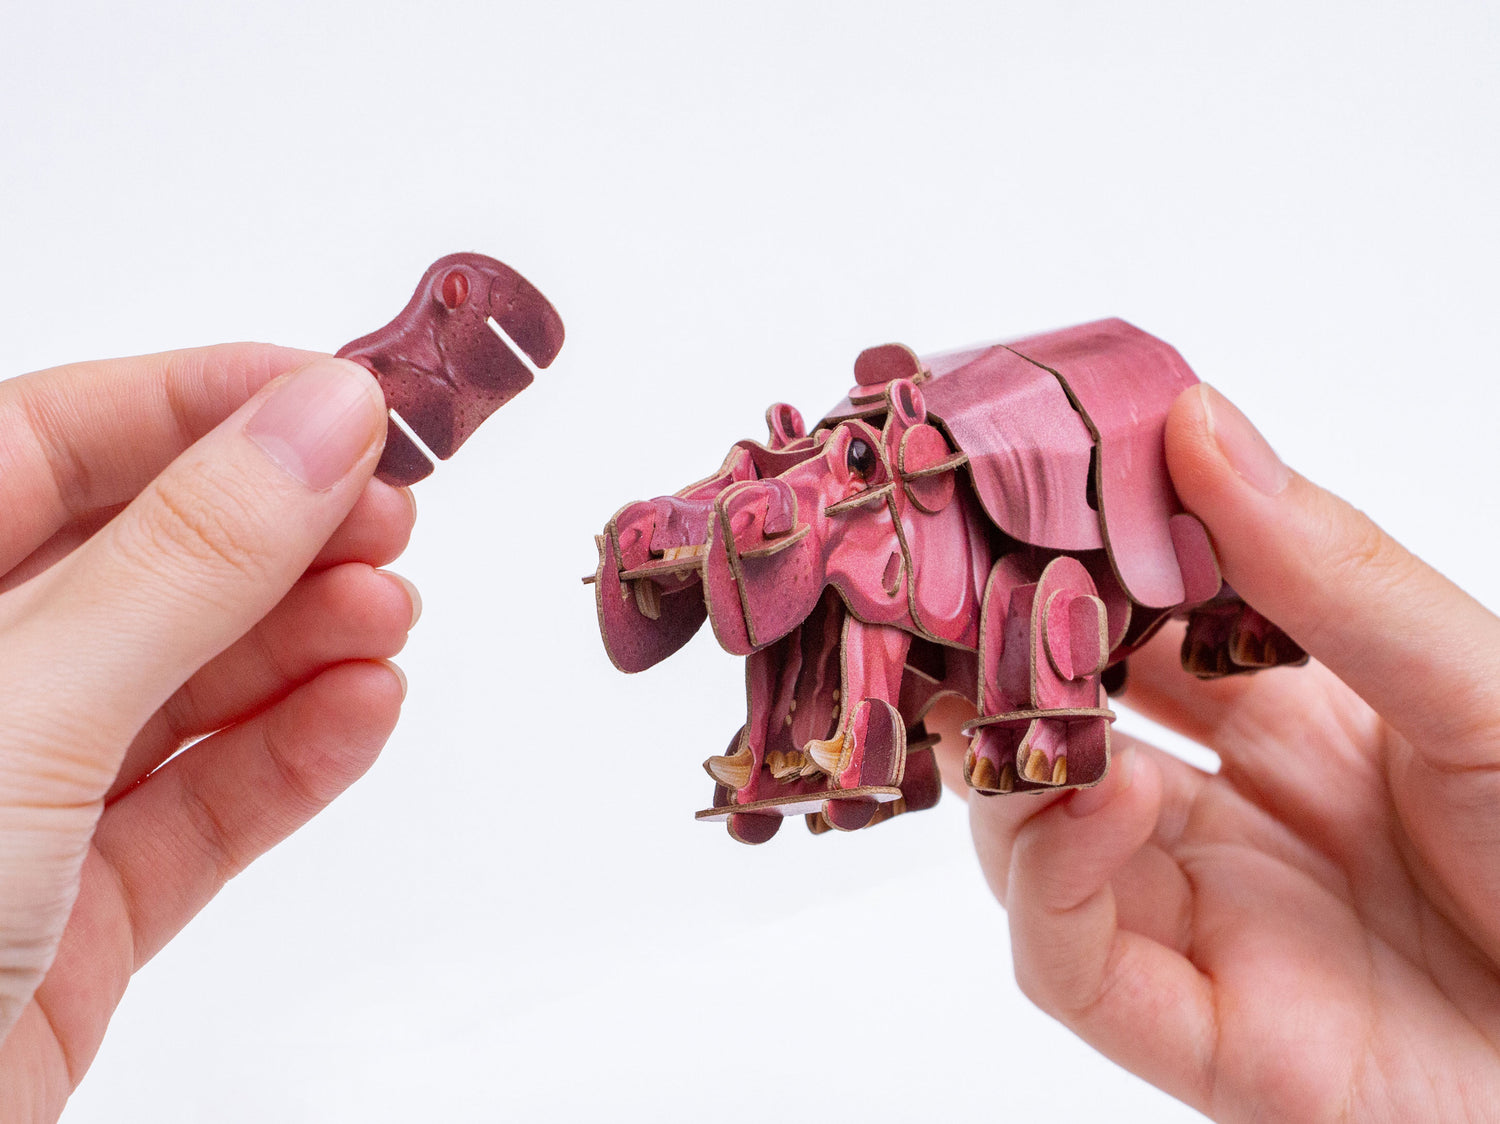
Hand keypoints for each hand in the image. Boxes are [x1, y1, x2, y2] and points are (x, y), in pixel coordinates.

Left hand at [0, 346, 418, 1120]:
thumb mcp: (19, 713)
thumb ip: (181, 566)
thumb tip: (314, 423)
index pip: (43, 438)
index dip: (198, 400)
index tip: (335, 391)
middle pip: (133, 561)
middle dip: (272, 529)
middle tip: (388, 505)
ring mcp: (9, 806)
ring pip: (181, 686)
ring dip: (303, 642)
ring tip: (392, 609)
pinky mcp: (71, 916)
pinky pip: (200, 809)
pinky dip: (293, 758)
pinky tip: (365, 708)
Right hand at [928, 384, 1499, 1121]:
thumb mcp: (1475, 689)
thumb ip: (1330, 572)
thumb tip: (1194, 417)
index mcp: (1293, 714)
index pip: (1139, 620)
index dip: (1072, 555)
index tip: (1017, 478)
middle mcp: (1227, 810)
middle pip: (1060, 719)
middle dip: (1002, 651)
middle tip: (959, 574)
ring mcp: (1199, 919)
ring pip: (1026, 830)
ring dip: (1005, 749)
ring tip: (1031, 681)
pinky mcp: (1188, 1029)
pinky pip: (1060, 957)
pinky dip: (1047, 869)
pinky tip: (1101, 794)